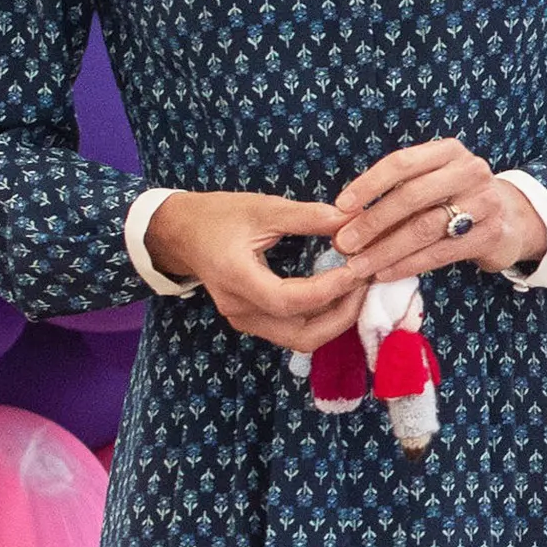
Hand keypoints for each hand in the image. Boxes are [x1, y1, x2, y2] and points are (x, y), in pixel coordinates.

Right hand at [144, 191, 365, 350]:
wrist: (180, 233)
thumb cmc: (218, 216)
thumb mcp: (262, 208)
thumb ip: (308, 216)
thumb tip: (353, 218)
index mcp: (237, 279)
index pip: (290, 300)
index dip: (330, 289)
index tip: (359, 268)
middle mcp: (241, 309)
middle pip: (301, 334)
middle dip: (342, 314)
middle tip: (366, 282)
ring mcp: (245, 320)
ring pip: (300, 338)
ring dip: (335, 319)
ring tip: (358, 288)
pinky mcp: (252, 321)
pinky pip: (293, 330)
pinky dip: (321, 318)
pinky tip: (339, 292)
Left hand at [332, 138, 546, 281]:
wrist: (512, 219)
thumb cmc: (456, 199)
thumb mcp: (432, 182)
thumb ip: (395, 193)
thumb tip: (342, 218)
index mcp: (448, 152)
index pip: (401, 162)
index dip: (368, 184)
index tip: (340, 207)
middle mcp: (470, 171)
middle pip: (411, 196)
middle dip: (372, 222)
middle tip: (343, 244)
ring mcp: (484, 202)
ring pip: (424, 228)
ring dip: (385, 250)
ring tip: (358, 266)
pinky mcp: (490, 235)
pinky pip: (440, 253)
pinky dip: (407, 265)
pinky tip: (385, 274)